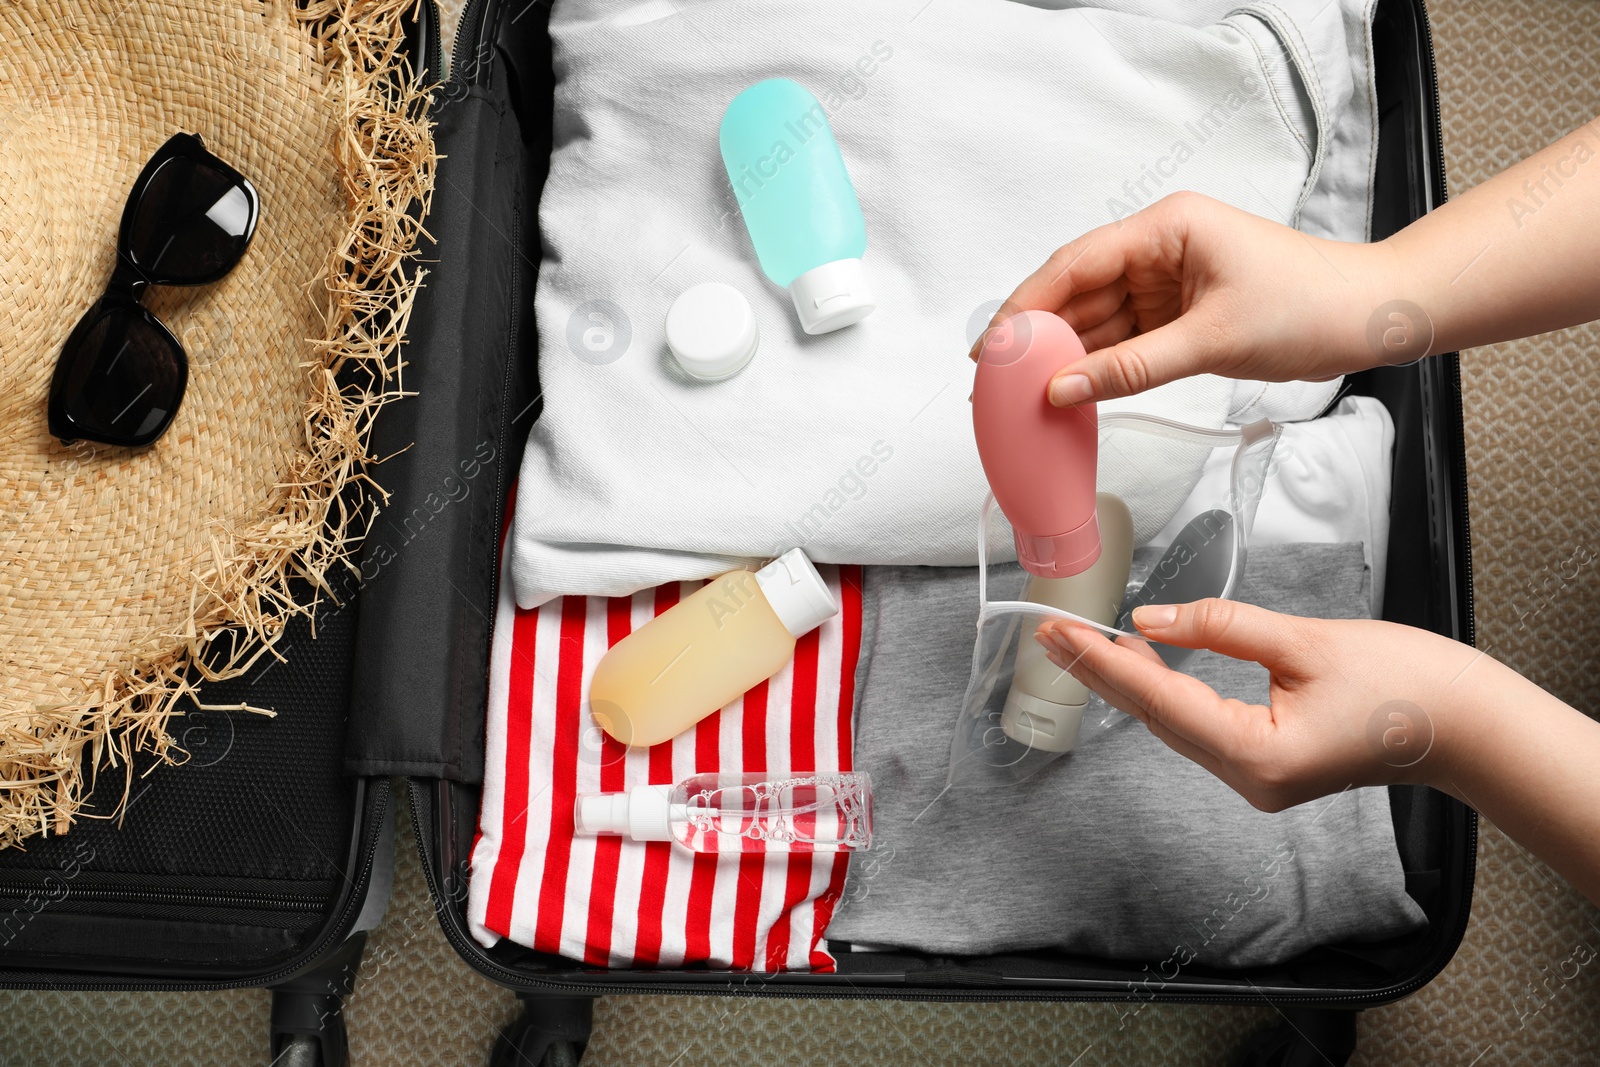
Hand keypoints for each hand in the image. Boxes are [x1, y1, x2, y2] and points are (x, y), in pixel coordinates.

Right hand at [973, 192, 1398, 405]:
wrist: (1370, 318)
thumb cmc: (1310, 306)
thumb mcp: (1212, 340)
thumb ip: (1130, 368)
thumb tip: (1062, 389)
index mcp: (1166, 227)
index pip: (1075, 264)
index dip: (1027, 305)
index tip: (993, 346)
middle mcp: (1159, 248)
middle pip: (1078, 291)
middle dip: (1038, 334)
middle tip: (996, 378)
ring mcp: (1167, 282)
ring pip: (1097, 319)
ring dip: (1065, 354)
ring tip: (1024, 392)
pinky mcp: (1178, 314)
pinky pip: (1123, 339)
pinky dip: (1097, 366)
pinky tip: (1069, 390)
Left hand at [1033, 599, 1483, 811]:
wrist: (1467, 727)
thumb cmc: (1406, 684)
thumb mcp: (1306, 640)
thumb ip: (1222, 627)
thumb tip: (1150, 621)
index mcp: (1259, 755)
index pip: (1161, 702)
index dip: (1104, 664)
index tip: (1059, 632)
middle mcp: (1250, 779)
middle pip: (1155, 720)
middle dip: (1101, 673)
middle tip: (1048, 632)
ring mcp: (1257, 779)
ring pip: (1173, 726)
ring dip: (1127, 684)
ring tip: (1079, 643)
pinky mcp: (1267, 766)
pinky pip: (1199, 728)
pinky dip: (1164, 696)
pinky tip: (1138, 666)